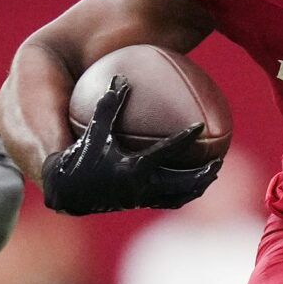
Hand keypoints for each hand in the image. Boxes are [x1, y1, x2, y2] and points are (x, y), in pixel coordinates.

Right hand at [41, 76, 220, 215]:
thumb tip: (121, 79)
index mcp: (133, 169)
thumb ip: (108, 107)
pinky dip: (177, 193)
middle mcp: (141, 188)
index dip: (185, 138)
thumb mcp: (93, 131)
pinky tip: (183, 182)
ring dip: (194, 188)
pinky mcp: (136, 204)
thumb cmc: (76, 158)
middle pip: (181, 184)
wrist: (64, 191)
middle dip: (202, 175)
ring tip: (209, 177)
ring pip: (176, 197)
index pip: (166, 152)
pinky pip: (163, 200)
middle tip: (218, 162)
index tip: (199, 126)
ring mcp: (140, 200)